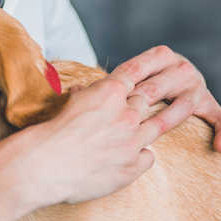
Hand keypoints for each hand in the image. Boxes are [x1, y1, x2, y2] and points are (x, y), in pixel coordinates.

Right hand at [13, 71, 192, 205]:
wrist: (43, 166)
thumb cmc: (49, 135)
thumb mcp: (67, 106)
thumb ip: (83, 97)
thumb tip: (83, 91)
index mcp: (108, 94)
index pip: (136, 71)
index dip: (152, 63)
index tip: (168, 54)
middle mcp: (126, 114)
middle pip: (149, 100)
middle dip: (153, 98)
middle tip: (166, 94)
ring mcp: (132, 141)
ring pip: (160, 125)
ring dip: (166, 120)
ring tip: (177, 114)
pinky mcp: (131, 166)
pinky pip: (148, 157)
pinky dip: (142, 156)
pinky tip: (133, 159)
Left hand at [111, 45, 220, 151]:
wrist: (171, 79)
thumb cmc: (141, 83)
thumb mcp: (124, 81)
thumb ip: (103, 85)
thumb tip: (75, 89)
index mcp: (159, 59)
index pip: (137, 69)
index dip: (121, 87)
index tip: (104, 105)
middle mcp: (180, 69)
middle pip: (160, 86)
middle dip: (143, 101)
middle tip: (126, 120)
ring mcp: (196, 87)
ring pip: (186, 101)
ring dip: (171, 115)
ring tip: (157, 130)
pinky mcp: (209, 104)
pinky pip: (220, 117)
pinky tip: (219, 147)